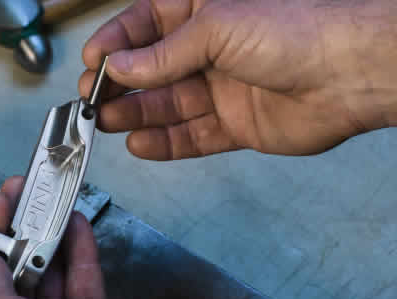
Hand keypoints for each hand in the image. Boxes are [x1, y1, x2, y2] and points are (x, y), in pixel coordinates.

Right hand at [80, 0, 396, 159]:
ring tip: (103, 121)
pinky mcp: (236, 124)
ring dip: (134, 113)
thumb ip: (162, 54)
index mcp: (206, 11)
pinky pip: (192, 136)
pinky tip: (139, 143)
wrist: (349, 74)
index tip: (92, 60)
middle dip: (119, 83)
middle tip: (91, 97)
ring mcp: (223, 88)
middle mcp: (212, 49)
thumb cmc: (294, 30)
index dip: (117, 42)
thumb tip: (121, 66)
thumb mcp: (215, 29)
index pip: (147, 25)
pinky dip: (165, 142)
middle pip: (152, 69)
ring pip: (167, 104)